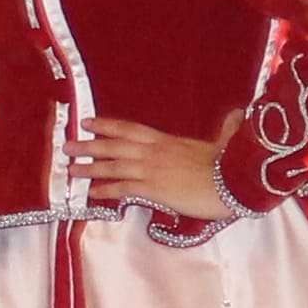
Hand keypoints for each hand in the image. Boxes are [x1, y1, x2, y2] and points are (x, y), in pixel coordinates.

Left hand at [63, 114, 232, 219]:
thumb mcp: (226, 143)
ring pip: (114, 166)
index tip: (89, 122)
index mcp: (168, 141)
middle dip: (89, 144)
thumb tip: (240, 114)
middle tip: (68, 145)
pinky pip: (123, 188)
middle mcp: (155, 152)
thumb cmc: (231, 166)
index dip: (108, 125)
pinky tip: (91, 193)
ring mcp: (152, 170)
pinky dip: (106, 190)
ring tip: (71, 169)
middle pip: (115, 145)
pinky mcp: (153, 190)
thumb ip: (228, 129)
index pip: (130, 130)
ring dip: (90, 167)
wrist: (232, 183)